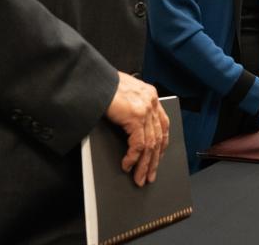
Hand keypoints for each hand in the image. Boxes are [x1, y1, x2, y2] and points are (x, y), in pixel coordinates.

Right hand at [105, 72, 169, 186]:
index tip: (157, 158)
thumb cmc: (104, 87)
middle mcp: (151, 102)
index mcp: (151, 96)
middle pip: (158, 137)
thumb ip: (133, 108)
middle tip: (149, 175)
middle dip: (153, 160)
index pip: (163, 125)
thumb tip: (133, 130)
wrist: (94, 81)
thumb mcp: (124, 95)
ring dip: (144, 164)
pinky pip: (138, 144)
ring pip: (150, 144)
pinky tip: (127, 165)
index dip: (161, 144)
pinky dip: (133, 158)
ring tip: (139, 177)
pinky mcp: (136, 116)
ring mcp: (145, 109)